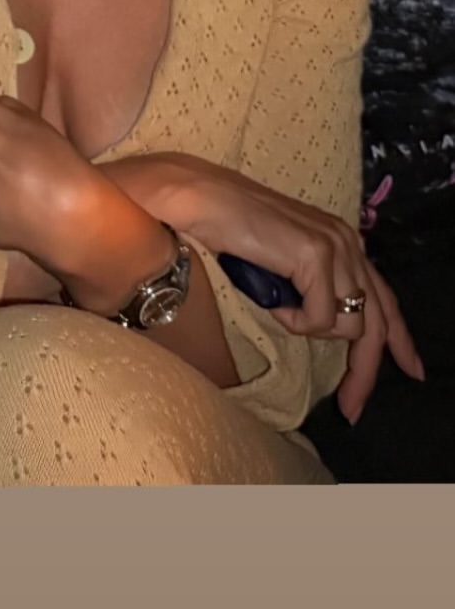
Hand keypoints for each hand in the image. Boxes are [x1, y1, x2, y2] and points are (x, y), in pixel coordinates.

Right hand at [110, 152, 422, 422]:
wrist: (196, 200)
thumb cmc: (227, 232)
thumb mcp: (283, 265)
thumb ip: (312, 286)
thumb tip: (328, 328)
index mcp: (341, 241)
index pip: (384, 298)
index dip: (399, 340)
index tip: (411, 371)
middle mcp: (346, 241)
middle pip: (375, 322)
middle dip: (365, 371)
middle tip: (350, 408)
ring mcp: (333, 246)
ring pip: (348, 326)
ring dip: (311, 331)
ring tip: (278, 309)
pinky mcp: (314, 255)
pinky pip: (319, 318)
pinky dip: (294, 321)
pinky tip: (272, 301)